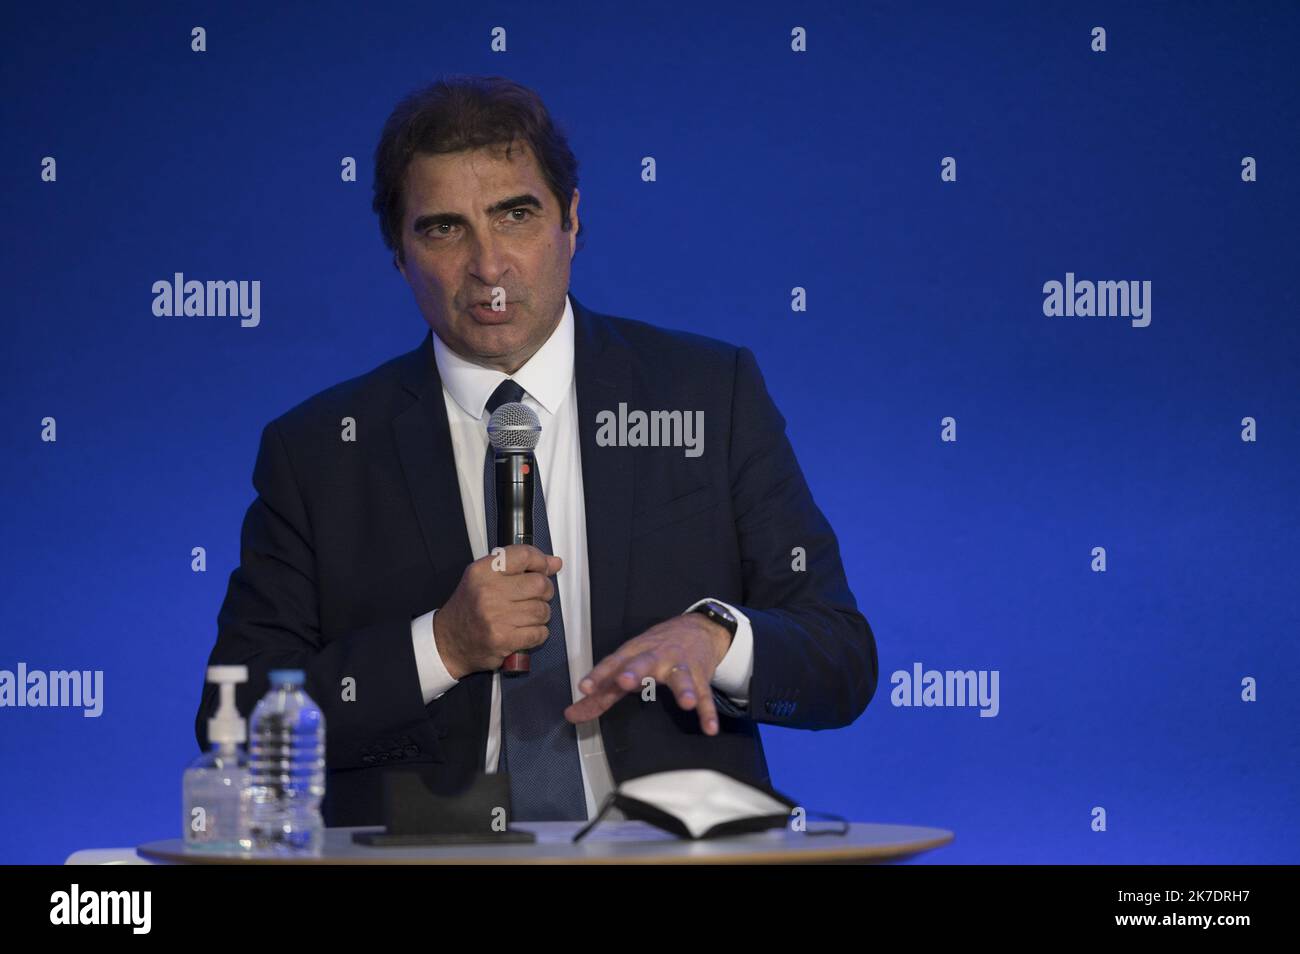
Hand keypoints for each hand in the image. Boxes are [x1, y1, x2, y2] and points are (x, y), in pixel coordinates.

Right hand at [433, 544, 561, 678]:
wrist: (448, 641)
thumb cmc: (469, 607)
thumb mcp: (485, 577)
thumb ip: (519, 566)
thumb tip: (554, 562)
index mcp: (482, 571)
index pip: (524, 555)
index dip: (540, 561)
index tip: (544, 568)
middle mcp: (488, 592)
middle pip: (540, 584)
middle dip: (544, 591)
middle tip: (534, 596)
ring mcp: (495, 617)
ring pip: (543, 610)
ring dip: (541, 614)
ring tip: (526, 615)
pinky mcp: (503, 640)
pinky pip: (540, 632)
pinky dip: (538, 633)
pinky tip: (524, 630)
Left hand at [564, 612, 733, 734]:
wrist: (697, 628)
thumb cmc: (654, 649)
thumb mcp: (626, 664)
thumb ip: (600, 693)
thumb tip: (571, 715)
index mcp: (634, 653)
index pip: (613, 663)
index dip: (599, 675)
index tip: (585, 687)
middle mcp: (656, 657)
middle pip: (644, 662)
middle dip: (634, 671)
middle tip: (625, 681)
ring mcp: (680, 666)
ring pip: (681, 677)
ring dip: (683, 689)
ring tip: (685, 703)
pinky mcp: (701, 676)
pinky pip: (705, 696)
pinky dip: (708, 712)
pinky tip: (709, 729)